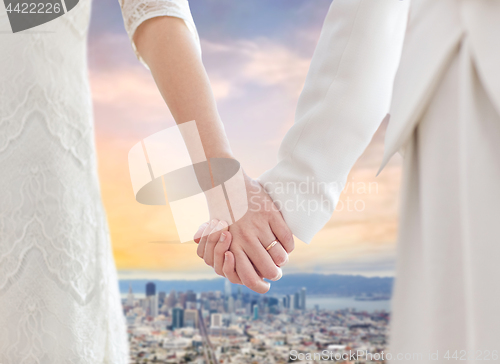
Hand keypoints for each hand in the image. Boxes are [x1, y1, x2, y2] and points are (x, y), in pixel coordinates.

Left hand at [194, 174, 293, 293]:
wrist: (226, 184)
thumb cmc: (224, 215)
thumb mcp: (220, 238)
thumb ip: (231, 256)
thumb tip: (247, 275)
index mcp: (231, 247)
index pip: (248, 278)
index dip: (260, 286)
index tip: (265, 285)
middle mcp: (245, 239)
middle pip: (269, 271)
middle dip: (275, 274)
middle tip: (276, 271)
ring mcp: (258, 226)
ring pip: (280, 256)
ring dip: (283, 260)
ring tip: (281, 257)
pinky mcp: (270, 214)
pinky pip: (287, 238)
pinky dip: (289, 245)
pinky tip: (285, 244)